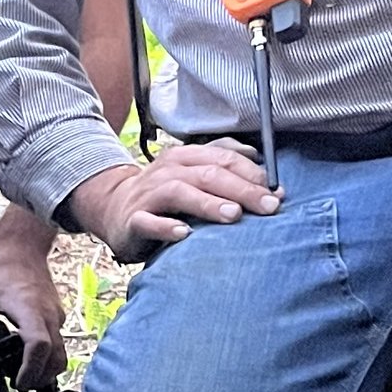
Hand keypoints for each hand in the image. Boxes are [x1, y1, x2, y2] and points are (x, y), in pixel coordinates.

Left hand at [0, 205, 68, 386]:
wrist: (23, 245)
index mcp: (29, 308)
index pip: (40, 344)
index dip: (31, 368)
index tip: (17, 383)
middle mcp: (48, 315)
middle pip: (55, 358)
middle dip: (38, 377)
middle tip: (16, 386)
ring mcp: (56, 318)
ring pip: (61, 356)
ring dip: (45, 372)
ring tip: (20, 377)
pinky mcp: (57, 319)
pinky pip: (59, 347)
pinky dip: (46, 360)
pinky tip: (23, 360)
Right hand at [63, 145, 278, 259]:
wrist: (113, 208)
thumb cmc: (164, 194)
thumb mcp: (192, 172)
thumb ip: (222, 163)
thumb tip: (259, 158)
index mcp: (185, 157)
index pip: (223, 158)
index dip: (252, 173)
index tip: (277, 192)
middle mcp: (167, 171)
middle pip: (207, 174)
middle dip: (241, 189)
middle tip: (268, 206)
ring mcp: (148, 195)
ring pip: (179, 192)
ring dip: (208, 203)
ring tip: (233, 215)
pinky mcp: (133, 220)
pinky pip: (148, 222)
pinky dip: (166, 227)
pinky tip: (184, 233)